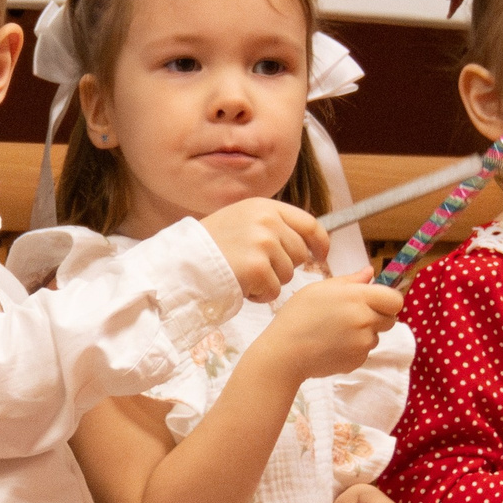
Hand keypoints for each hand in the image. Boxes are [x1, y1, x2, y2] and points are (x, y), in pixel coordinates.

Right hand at [199, 199, 330, 302]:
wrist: (181, 262)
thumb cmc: (209, 247)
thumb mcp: (241, 220)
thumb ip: (271, 226)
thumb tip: (307, 243)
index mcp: (265, 207)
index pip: (309, 223)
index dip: (320, 243)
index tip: (321, 255)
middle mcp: (267, 221)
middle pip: (300, 254)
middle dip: (284, 267)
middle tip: (256, 268)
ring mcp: (263, 244)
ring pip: (288, 275)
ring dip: (269, 281)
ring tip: (242, 274)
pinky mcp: (258, 268)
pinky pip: (274, 291)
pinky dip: (259, 295)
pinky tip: (240, 285)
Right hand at [251, 275, 404, 383]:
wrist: (285, 353)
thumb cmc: (298, 315)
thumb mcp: (319, 289)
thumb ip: (350, 280)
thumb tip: (371, 273)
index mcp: (357, 297)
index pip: (395, 300)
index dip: (388, 300)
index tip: (375, 302)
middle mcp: (365, 320)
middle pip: (390, 319)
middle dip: (378, 317)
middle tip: (353, 316)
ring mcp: (363, 343)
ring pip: (376, 336)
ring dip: (364, 334)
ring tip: (336, 332)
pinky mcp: (358, 361)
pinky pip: (364, 352)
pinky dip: (354, 349)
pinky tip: (333, 345)